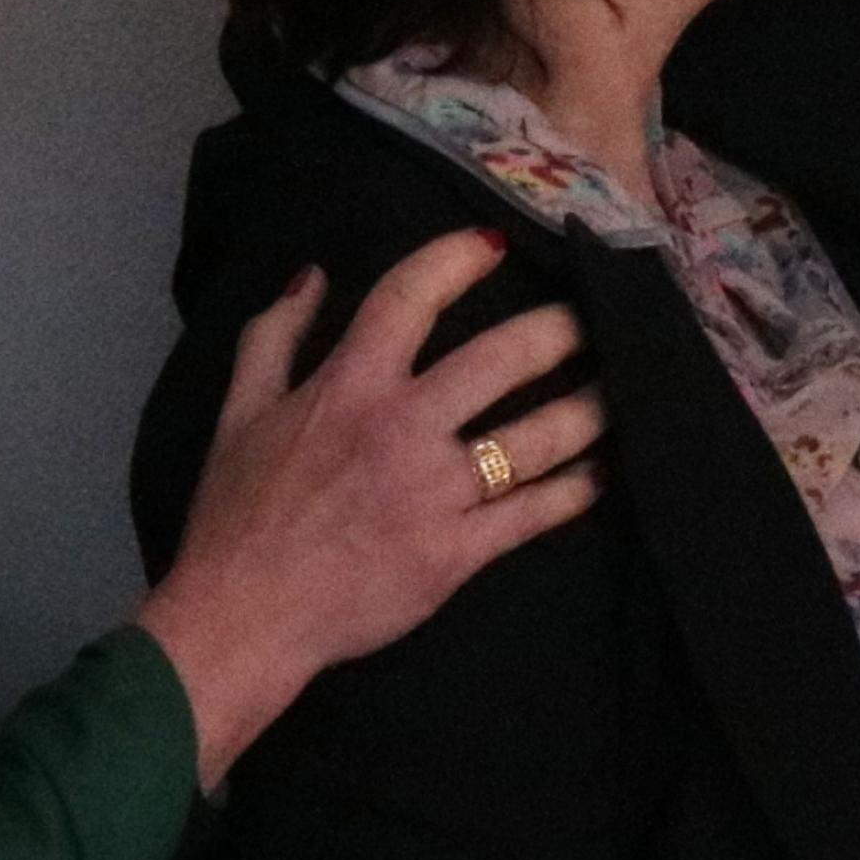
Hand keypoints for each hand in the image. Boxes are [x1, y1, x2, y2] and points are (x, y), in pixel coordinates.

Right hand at [139, 232, 607, 780]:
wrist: (242, 617)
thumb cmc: (238, 516)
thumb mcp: (237, 414)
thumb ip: (274, 337)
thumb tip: (314, 275)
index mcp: (349, 387)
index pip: (410, 298)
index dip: (456, 259)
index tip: (496, 242)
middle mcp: (403, 427)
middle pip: (502, 358)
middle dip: (559, 330)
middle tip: (595, 316)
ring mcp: (436, 491)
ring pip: (537, 436)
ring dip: (589, 408)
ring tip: (622, 389)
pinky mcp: (459, 551)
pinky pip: (535, 512)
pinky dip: (577, 489)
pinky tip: (605, 470)